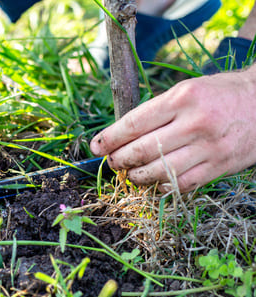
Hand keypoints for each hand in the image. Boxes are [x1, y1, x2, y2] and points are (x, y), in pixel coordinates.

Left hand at [90, 68, 255, 191]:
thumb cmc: (219, 95)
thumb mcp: (187, 90)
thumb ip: (155, 112)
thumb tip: (119, 136)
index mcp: (182, 98)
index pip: (134, 124)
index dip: (110, 139)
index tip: (96, 147)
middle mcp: (195, 123)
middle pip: (142, 150)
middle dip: (118, 160)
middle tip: (111, 162)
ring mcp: (208, 148)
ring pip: (158, 171)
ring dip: (136, 177)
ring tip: (129, 173)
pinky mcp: (218, 167)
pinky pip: (181, 185)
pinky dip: (161, 186)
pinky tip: (155, 181)